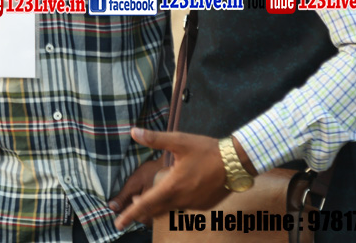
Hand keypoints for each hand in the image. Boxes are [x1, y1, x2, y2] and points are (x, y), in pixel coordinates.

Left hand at [112, 128, 227, 229]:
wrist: (237, 162)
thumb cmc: (207, 150)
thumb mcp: (180, 141)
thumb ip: (155, 139)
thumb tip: (133, 132)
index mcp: (172, 186)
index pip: (145, 203)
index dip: (130, 214)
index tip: (118, 224)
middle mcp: (182, 199)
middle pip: (156, 210)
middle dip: (143, 208)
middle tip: (135, 201)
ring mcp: (194, 205)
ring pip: (170, 208)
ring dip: (160, 203)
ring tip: (157, 191)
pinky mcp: (204, 206)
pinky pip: (185, 206)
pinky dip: (177, 201)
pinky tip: (182, 188)